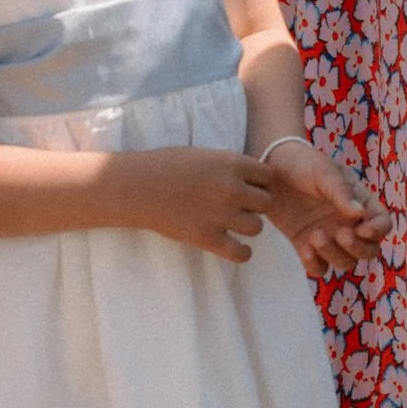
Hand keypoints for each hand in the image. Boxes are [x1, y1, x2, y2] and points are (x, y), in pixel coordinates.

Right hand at [116, 146, 276, 261]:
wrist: (138, 186)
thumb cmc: (167, 165)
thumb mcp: (205, 154)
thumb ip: (230, 166)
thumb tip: (251, 179)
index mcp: (232, 163)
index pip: (268, 176)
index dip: (260, 181)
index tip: (249, 185)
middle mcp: (232, 189)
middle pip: (267, 202)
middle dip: (256, 204)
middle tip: (241, 205)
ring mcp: (221, 215)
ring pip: (257, 227)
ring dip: (248, 226)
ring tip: (234, 223)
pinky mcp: (207, 237)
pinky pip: (240, 253)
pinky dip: (242, 252)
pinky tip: (234, 246)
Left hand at [261, 140, 388, 274]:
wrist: (271, 169)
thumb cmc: (303, 163)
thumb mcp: (324, 171)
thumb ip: (341, 192)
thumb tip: (360, 214)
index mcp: (360, 202)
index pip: (382, 224)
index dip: (377, 231)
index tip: (360, 229)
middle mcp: (349, 223)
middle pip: (369, 251)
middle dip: (358, 249)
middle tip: (340, 234)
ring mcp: (329, 237)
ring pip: (345, 262)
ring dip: (334, 255)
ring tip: (315, 235)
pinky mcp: (307, 246)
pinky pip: (319, 268)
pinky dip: (314, 264)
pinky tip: (304, 248)